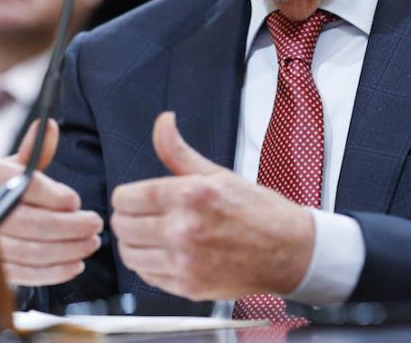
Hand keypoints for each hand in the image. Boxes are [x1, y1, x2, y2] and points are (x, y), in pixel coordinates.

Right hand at [0, 119, 103, 285]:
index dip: (55, 197)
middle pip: (32, 223)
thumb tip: (50, 127)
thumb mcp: (7, 165)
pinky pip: (25, 274)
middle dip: (71, 226)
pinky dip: (54, 271)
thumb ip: (33, 151)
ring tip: (90, 243)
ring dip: (68, 250)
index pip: (24, 187)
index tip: (76, 202)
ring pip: (31, 252)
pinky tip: (74, 263)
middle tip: (95, 224)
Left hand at [110, 112, 314, 300]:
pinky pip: (148, 276)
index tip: (131, 198)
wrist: (287, 250)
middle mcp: (185, 230)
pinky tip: (166, 253)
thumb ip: (178, 151)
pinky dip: (150, 265)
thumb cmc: (256, 211)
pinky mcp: (188, 286)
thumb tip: (163, 122)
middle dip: (127, 218)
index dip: (125, 197)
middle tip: (141, 216)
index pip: (128, 198)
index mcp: (190, 195)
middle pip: (123, 226)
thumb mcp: (217, 173)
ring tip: (150, 235)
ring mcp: (185, 262)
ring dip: (134, 243)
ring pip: (130, 254)